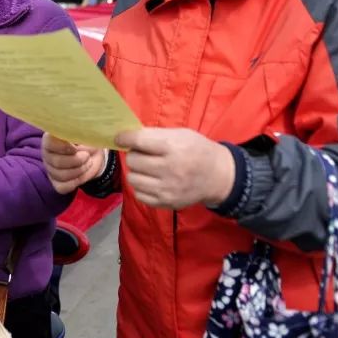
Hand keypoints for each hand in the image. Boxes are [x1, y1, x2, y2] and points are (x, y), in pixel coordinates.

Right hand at [41, 134, 106, 193]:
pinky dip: (77, 181)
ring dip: (80, 170)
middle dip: (77, 160)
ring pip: (61, 175)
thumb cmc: (86, 141)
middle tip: (87, 156)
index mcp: (50, 139)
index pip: (49, 143)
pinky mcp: (56, 183)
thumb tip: (75, 133)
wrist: (94, 155)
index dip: (63, 147)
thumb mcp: (84, 133)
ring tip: (88, 163)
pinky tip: (83, 174)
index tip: (75, 148)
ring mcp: (50, 169)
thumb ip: (77, 132)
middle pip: (57, 162)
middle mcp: (46, 154)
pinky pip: (63, 187)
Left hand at [115, 128, 234, 209]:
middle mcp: (169, 169)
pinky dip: (141, 187)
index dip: (124, 138)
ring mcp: (167, 189)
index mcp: (173, 148)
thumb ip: (154, 135)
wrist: (218, 176)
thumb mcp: (180, 134)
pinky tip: (151, 181)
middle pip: (133, 161)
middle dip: (134, 155)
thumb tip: (128, 136)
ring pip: (132, 179)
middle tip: (143, 154)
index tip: (120, 138)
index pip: (138, 141)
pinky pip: (139, 194)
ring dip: (136, 172)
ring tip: (147, 168)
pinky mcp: (166, 202)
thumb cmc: (197, 149)